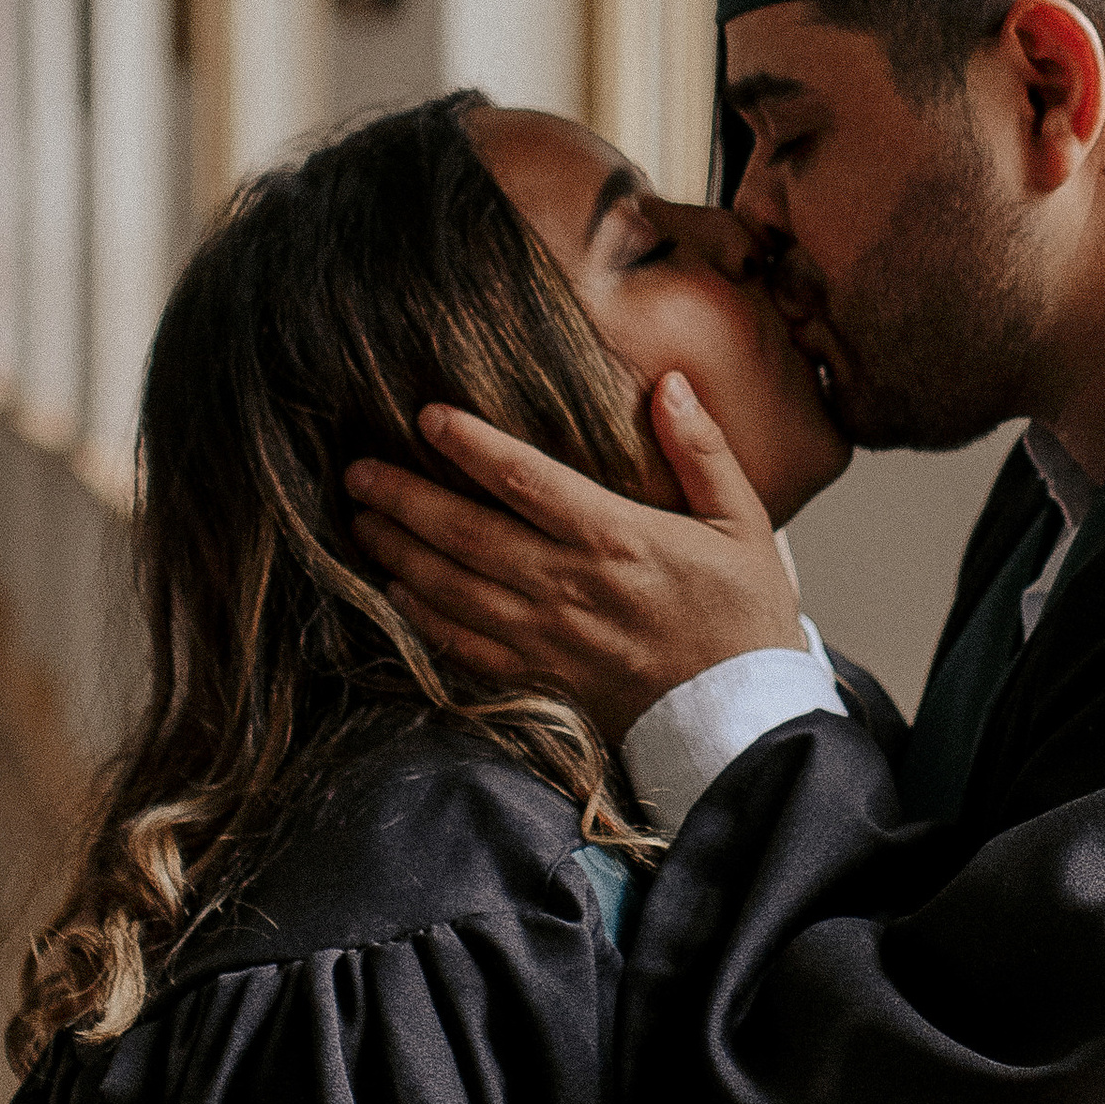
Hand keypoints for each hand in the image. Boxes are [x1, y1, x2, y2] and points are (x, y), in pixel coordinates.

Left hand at [347, 374, 804, 738]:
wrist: (743, 719)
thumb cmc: (745, 619)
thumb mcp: (745, 523)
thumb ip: (703, 451)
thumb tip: (672, 384)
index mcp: (617, 538)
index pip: (525, 479)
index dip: (470, 445)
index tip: (426, 417)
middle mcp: (570, 585)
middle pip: (467, 533)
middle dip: (405, 497)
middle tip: (359, 470)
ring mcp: (548, 637)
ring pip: (452, 588)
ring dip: (400, 552)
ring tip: (362, 520)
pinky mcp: (540, 678)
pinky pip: (464, 645)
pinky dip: (422, 618)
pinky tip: (395, 592)